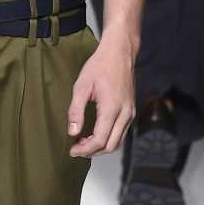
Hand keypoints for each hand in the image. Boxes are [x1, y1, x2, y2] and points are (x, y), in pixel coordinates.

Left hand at [67, 33, 137, 156]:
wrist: (120, 53)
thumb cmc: (100, 66)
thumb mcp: (81, 86)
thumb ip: (76, 110)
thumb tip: (72, 132)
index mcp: (112, 108)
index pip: (100, 140)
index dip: (85, 149)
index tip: (72, 150)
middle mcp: (125, 114)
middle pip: (111, 146)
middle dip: (92, 151)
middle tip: (76, 148)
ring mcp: (130, 113)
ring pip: (118, 142)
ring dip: (101, 147)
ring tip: (83, 143)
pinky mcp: (131, 111)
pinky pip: (121, 133)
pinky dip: (108, 139)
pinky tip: (95, 134)